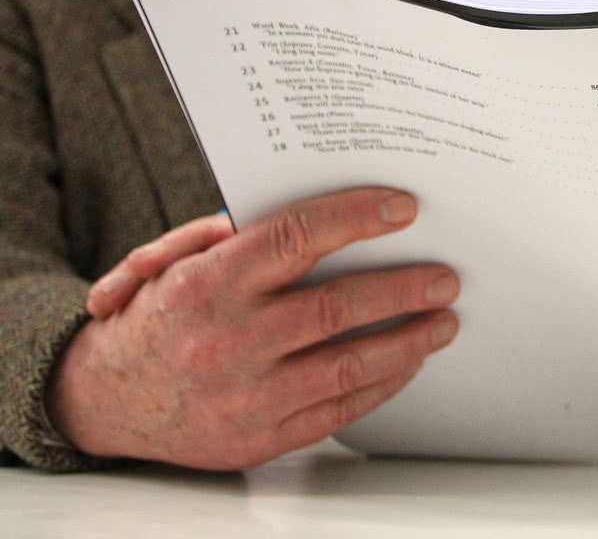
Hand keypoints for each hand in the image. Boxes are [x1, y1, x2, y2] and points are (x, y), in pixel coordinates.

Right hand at [48, 187, 459, 469]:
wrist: (101, 400)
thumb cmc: (156, 317)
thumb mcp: (174, 262)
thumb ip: (236, 235)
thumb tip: (315, 216)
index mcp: (206, 284)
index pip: (295, 237)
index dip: (356, 217)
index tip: (404, 208)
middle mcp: (226, 340)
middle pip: (336, 306)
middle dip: (404, 288)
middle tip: (446, 276)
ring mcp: (244, 396)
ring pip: (349, 364)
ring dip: (409, 340)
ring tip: (443, 320)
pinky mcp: (259, 439)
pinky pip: (339, 410)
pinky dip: (383, 382)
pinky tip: (408, 361)